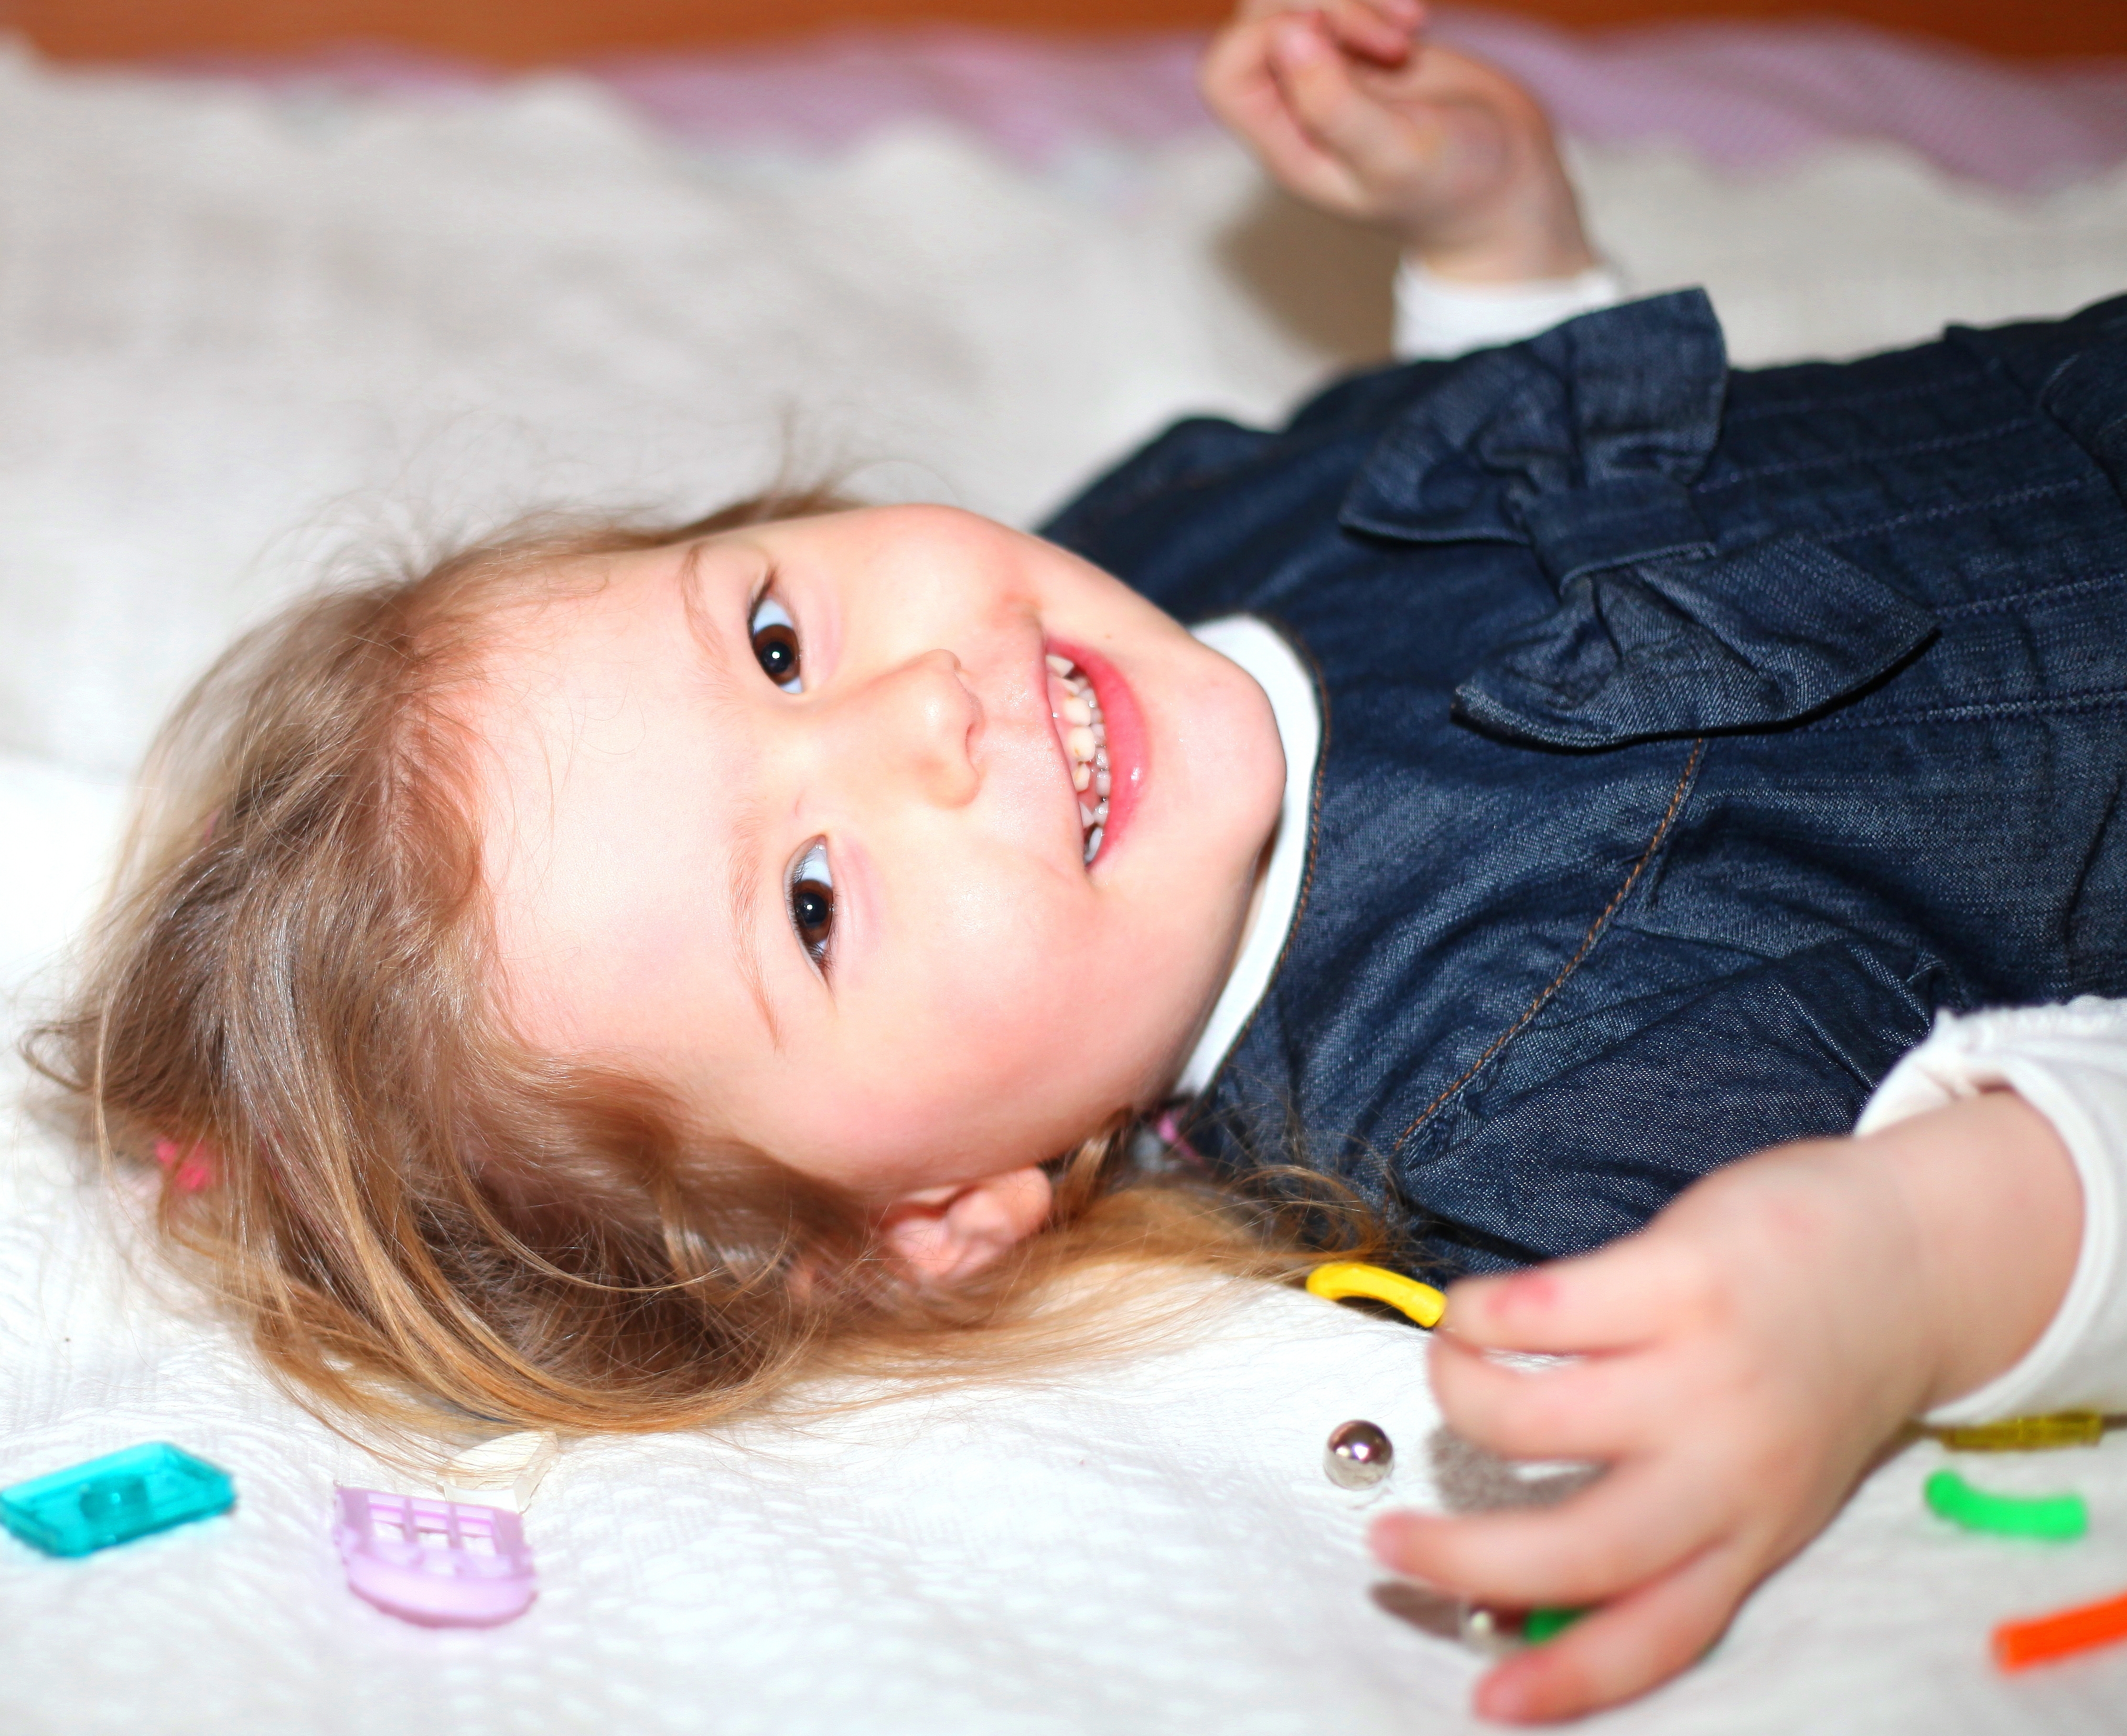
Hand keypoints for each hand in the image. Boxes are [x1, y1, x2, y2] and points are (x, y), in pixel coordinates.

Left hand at [1199, 2, 1594, 280]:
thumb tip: (1286, 35)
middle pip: (1259, 16)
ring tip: (1413, 27)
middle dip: (1325, 3)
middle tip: (1396, 42)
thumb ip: (1335, 104)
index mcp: (1285, 143)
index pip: (1226, 71)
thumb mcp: (1398, 155)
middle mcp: (1293, 104)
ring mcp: (1326, 68)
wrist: (1506, 186)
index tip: (1338, 43)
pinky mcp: (1362, 42)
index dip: (1269, 35)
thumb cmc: (1452, 189)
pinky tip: (1420, 19)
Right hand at [1370, 1091, 2080, 1721]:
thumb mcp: (1762, 1476)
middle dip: (1467, 1554)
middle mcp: (1731, 1467)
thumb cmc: (1808, 1366)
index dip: (1568, 1679)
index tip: (1486, 1701)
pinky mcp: (1684, 1276)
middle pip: (1587, 1545)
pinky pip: (1543, 1307)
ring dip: (1461, 1396)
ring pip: (1541, 1418)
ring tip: (1447, 1369)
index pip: (1660, 1631)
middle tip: (1391, 1540)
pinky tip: (1475, 1309)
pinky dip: (1479, 1313)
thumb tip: (1519, 1583)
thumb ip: (1669, 1523)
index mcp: (1751, 1531)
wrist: (1913, 1255)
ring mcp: (1706, 1369)